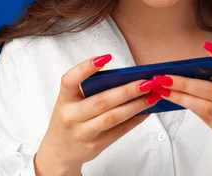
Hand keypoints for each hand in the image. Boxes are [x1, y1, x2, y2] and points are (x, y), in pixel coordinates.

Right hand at [34, 54, 161, 175]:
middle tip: (146, 81)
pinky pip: (119, 131)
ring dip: (136, 105)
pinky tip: (146, 111)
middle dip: (127, 90)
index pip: (70, 81)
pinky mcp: (96, 145)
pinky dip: (135, 120)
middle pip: (102, 101)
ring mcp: (83, 133)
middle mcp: (71, 116)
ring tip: (152, 96)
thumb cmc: (70, 119)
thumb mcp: (69, 102)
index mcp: (64, 100)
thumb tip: (124, 78)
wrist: (59, 153)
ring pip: (113, 117)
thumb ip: (88, 90)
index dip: (86, 68)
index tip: (106, 57)